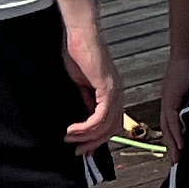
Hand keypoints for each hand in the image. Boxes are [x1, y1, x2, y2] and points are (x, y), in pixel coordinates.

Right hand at [58, 9, 121, 146]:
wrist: (79, 35)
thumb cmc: (77, 54)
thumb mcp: (80, 85)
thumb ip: (85, 101)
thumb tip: (81, 120)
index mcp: (113, 94)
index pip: (110, 124)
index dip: (96, 139)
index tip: (80, 148)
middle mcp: (118, 94)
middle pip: (111, 129)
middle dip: (93, 143)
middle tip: (77, 152)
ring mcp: (115, 91)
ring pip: (106, 126)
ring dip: (87, 137)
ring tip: (70, 140)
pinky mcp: (108, 88)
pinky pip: (100, 116)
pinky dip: (86, 127)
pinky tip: (72, 130)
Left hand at [154, 57, 188, 152]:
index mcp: (174, 99)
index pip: (174, 123)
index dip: (176, 138)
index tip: (182, 152)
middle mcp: (169, 101)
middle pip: (168, 129)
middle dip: (172, 147)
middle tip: (177, 163)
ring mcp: (168, 100)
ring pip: (168, 128)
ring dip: (173, 144)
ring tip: (177, 160)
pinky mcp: (171, 98)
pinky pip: (172, 121)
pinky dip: (176, 134)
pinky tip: (180, 146)